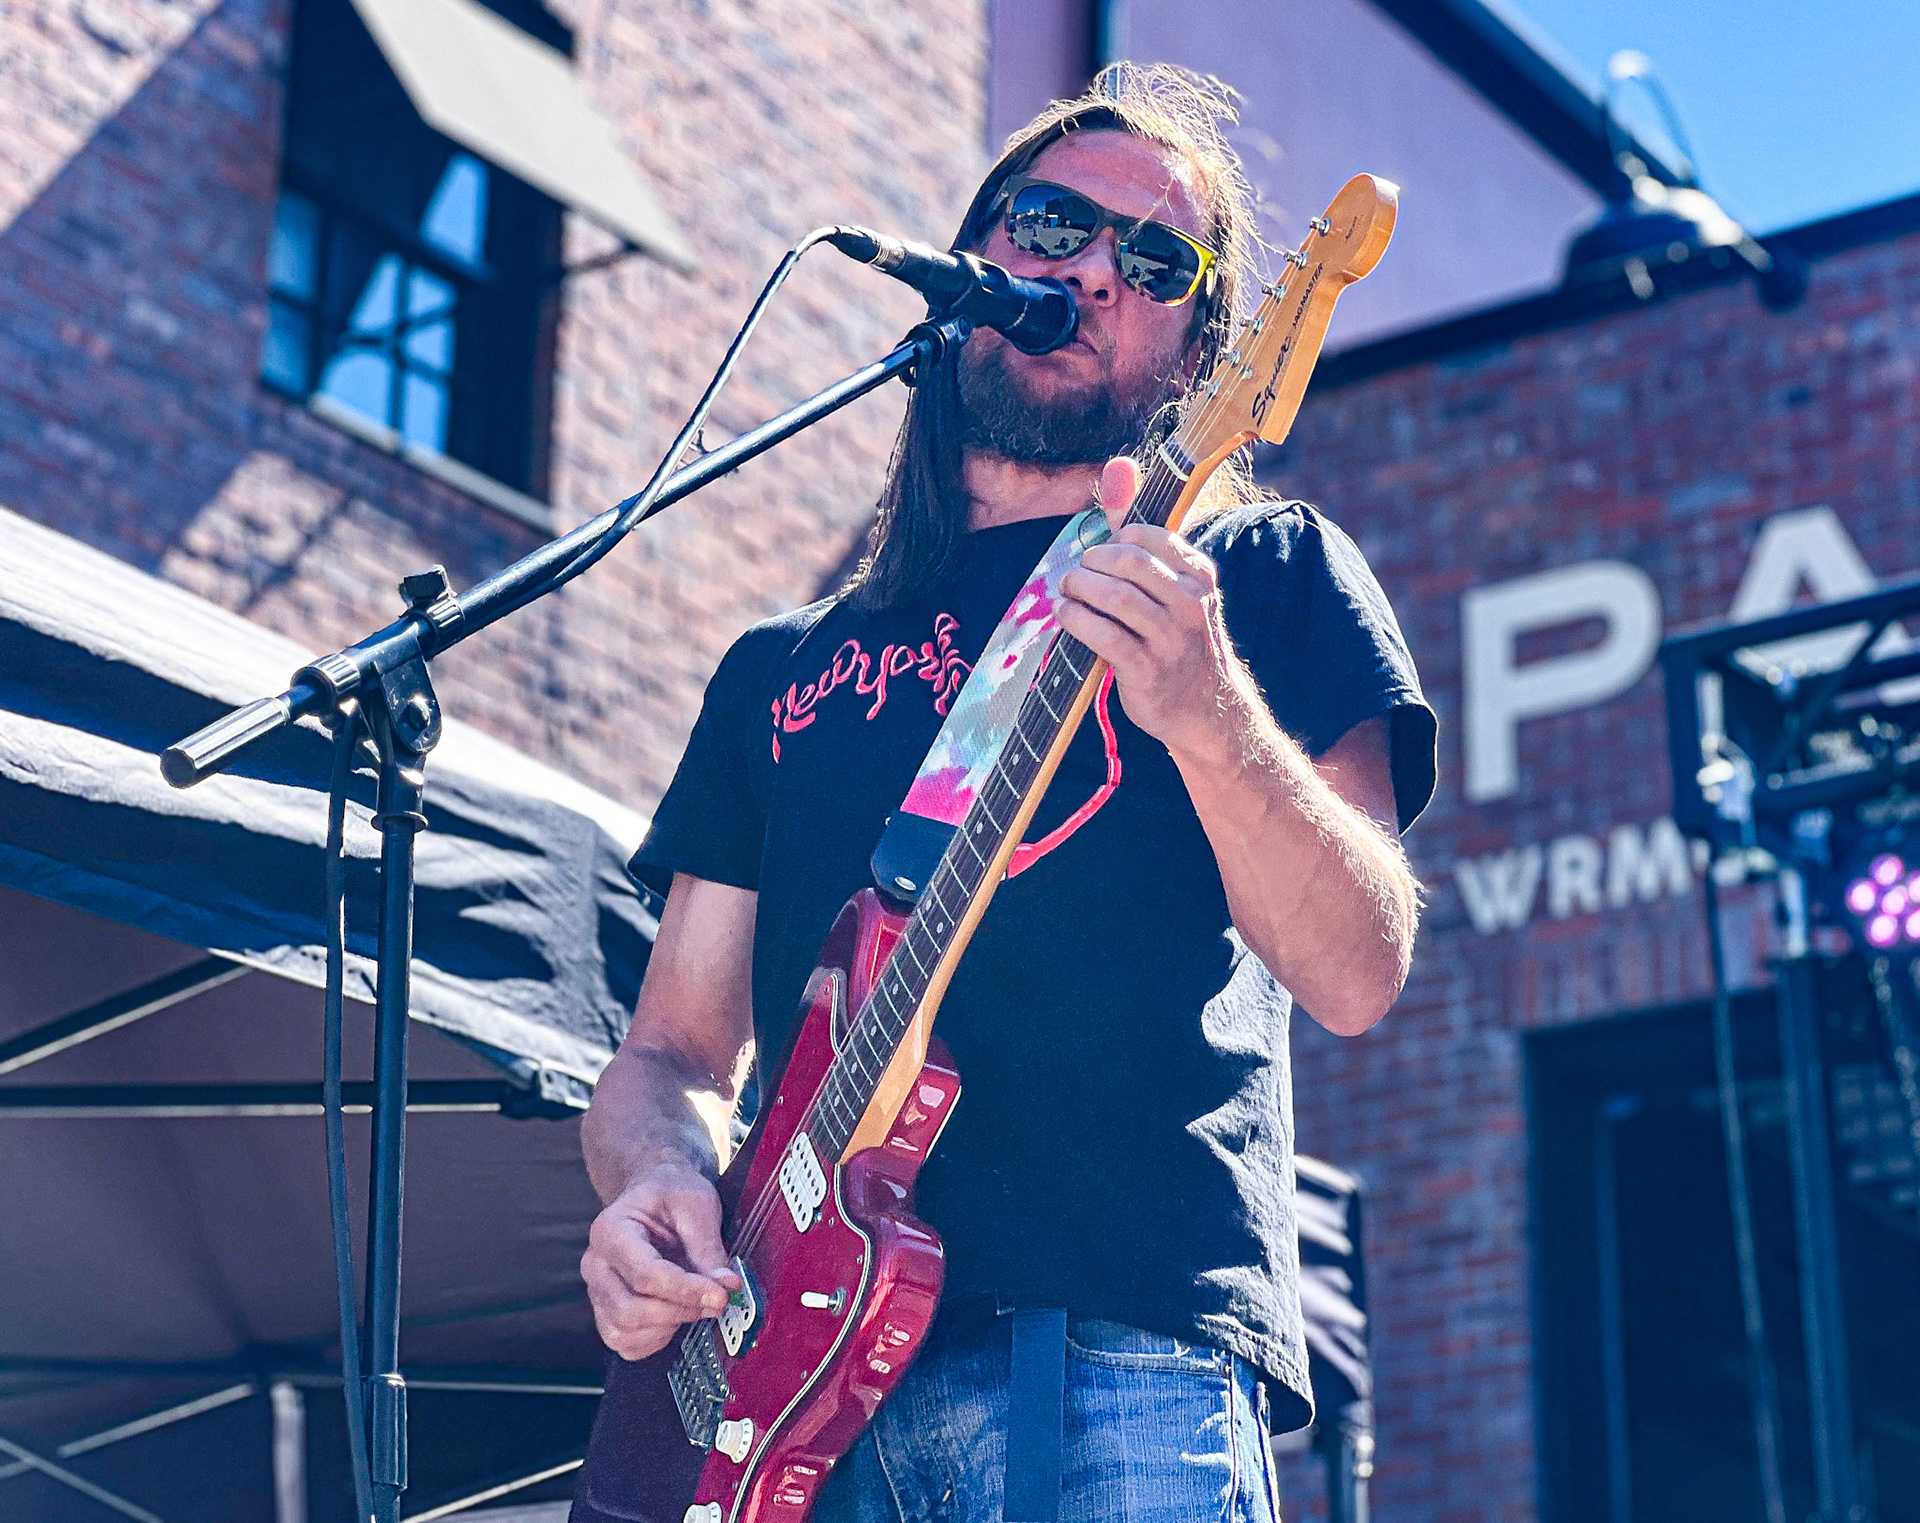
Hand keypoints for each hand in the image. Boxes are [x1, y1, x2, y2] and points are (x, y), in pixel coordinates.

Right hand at [581, 1161, 741, 1360]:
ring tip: (695, 1303)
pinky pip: (625, 1344)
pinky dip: (655, 1340)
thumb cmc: (672, 1194)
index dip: (685, 1290)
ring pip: (625, 1331)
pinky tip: (677, 1316)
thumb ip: (708, 1248)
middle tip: (717, 1300)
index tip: (721, 1295)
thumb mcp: (696, 1205)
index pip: (644, 1274)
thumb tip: (726, 1286)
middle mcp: (596, 1264)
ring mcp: (597, 1291)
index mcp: (610, 1230)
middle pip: (629, 1309)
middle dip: (679, 1311)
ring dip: (669, 1327)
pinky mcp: (606, 1312)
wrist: (655, 1195)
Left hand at [1056, 457, 1241, 754]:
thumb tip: (1118, 466)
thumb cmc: (1180, 640)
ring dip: (1077, 590)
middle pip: (1126, 562)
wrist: (1205, 710)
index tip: (1102, 556)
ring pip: (1112, 596)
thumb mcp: (1175, 588)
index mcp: (1200, 576)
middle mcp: (1191, 602)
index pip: (1148, 536)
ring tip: (1067, 593)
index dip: (1113, 540)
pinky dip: (1074, 619)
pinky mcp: (1146, 668)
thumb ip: (1141, 532)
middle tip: (1077, 574)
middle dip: (1090, 563)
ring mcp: (1170, 637)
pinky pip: (1100, 633)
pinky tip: (1066, 615)